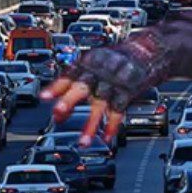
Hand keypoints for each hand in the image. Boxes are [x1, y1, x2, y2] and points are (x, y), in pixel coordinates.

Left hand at [40, 33, 170, 145]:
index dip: (56, 86)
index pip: (69, 74)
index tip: (43, 97)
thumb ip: (76, 79)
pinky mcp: (129, 92)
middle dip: (69, 100)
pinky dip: (113, 125)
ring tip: (83, 142)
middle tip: (58, 113)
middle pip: (83, 86)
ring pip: (101, 104)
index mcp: (88, 62)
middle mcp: (100, 71)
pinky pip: (119, 111)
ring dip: (91, 124)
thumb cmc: (117, 59)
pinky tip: (107, 137)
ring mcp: (115, 82)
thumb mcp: (95, 61)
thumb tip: (55, 100)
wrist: (148, 50)